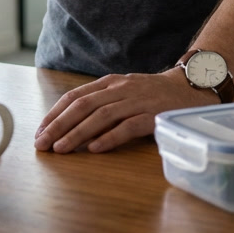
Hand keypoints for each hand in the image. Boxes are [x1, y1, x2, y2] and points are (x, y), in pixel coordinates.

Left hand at [34, 70, 217, 153]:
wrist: (193, 86)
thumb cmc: (155, 94)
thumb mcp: (125, 91)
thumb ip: (103, 103)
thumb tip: (70, 126)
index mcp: (111, 82)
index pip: (76, 96)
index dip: (55, 114)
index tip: (40, 132)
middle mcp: (122, 88)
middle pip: (84, 106)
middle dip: (59, 126)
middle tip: (42, 145)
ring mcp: (139, 100)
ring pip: (102, 115)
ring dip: (78, 133)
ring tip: (62, 149)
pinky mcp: (155, 115)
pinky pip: (129, 126)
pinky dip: (110, 137)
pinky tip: (95, 149)